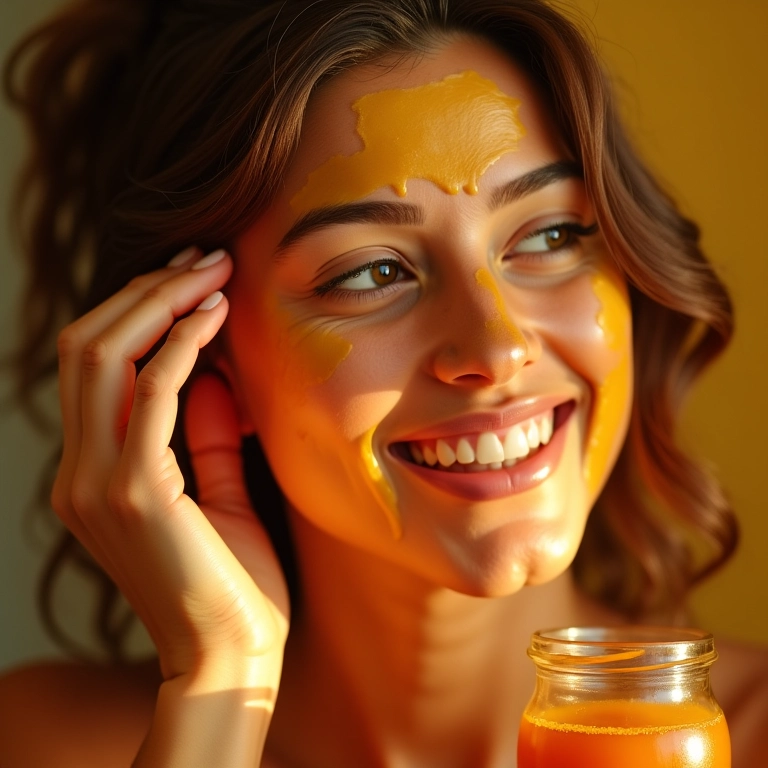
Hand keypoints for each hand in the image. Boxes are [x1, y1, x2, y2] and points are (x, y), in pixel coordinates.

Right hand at [51, 247, 288, 684]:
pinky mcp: (135, 493)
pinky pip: (150, 394)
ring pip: (101, 357)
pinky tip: (215, 318)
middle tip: (203, 258)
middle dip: (146, 292)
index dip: (138, 311)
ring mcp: (97, 483)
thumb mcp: (215, 492)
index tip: (192, 278)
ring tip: (211, 273)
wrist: (233, 656)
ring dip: (160, 304)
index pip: (92, 367)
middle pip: (85, 347)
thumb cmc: (233, 581)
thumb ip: (205, 432)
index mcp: (92, 474)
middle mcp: (79, 473)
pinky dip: (181, 346)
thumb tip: (214, 368)